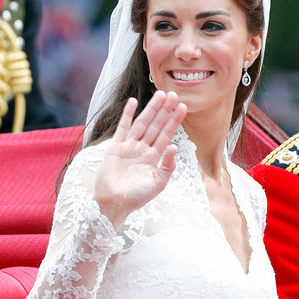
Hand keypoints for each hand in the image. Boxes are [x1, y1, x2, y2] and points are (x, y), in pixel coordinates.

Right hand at [94, 91, 187, 228]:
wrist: (114, 204)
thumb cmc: (137, 197)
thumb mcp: (158, 183)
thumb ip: (168, 165)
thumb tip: (174, 146)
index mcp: (154, 157)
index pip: (167, 134)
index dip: (174, 121)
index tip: (183, 107)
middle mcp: (143, 149)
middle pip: (156, 125)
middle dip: (165, 110)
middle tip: (174, 94)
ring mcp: (129, 146)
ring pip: (143, 123)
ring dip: (151, 109)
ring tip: (160, 94)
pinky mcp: (116, 147)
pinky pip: (123, 127)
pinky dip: (128, 115)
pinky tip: (134, 102)